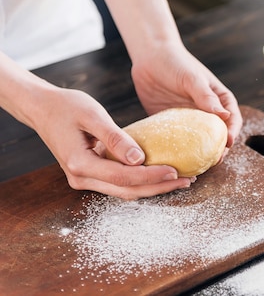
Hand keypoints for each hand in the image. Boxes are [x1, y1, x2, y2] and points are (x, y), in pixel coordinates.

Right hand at [30, 85, 194, 199]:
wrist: (42, 109)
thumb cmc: (67, 106)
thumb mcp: (93, 115)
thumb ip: (115, 138)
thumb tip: (140, 159)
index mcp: (80, 164)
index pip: (124, 177)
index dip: (152, 176)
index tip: (176, 171)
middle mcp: (81, 178)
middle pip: (127, 191)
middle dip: (159, 188)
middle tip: (187, 180)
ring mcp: (84, 179)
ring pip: (124, 191)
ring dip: (152, 187)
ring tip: (180, 180)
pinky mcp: (90, 175)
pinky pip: (119, 184)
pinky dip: (140, 182)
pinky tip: (160, 175)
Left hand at [92, 0, 242, 147]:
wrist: (149, 57)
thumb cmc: (176, 62)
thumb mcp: (193, 78)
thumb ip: (207, 97)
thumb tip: (226, 116)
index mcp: (219, 100)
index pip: (232, 120)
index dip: (232, 133)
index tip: (227, 144)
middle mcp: (207, 113)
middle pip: (217, 136)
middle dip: (217, 150)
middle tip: (212, 162)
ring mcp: (189, 120)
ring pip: (198, 143)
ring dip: (199, 155)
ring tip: (196, 166)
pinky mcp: (172, 125)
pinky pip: (177, 142)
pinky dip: (178, 152)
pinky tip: (174, 161)